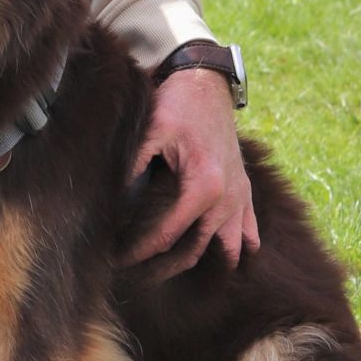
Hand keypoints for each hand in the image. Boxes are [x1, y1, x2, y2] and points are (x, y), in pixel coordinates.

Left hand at [122, 69, 257, 276]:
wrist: (207, 83)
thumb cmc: (177, 105)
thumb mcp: (151, 130)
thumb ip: (133, 165)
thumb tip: (110, 200)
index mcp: (202, 188)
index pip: (167, 236)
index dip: (140, 251)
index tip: (117, 260)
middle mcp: (227, 200)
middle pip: (195, 250)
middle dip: (164, 267)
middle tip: (137, 275)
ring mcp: (240, 198)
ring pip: (226, 248)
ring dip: (203, 267)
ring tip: (173, 277)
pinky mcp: (244, 191)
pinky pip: (250, 232)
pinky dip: (240, 249)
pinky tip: (228, 265)